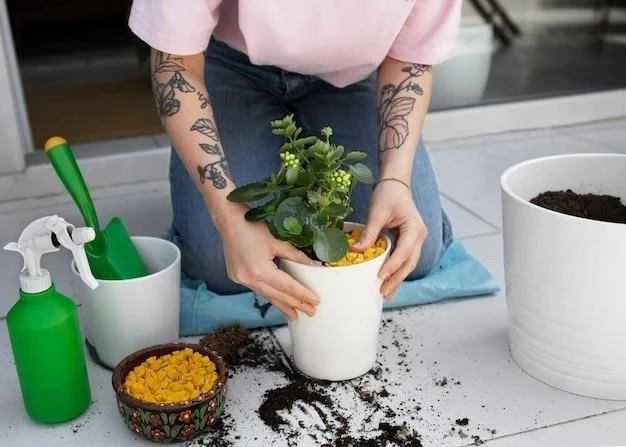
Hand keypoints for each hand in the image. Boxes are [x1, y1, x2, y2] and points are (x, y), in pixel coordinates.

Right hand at [218, 207, 320, 319]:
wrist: (229, 222)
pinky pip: (258, 290)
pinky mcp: (237, 277)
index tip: (315, 301)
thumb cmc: (252, 227)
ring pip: (267, 296)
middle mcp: (250, 280)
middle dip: (295, 305)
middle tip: (311, 312)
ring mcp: (241, 280)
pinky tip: (278, 301)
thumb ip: (296, 256)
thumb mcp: (278, 241)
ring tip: (295, 315)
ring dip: (282, 305)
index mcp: (261, 271)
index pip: (288, 287)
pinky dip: (270, 296)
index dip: (303, 295)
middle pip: (278, 296)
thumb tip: (313, 265)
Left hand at [352, 181, 426, 298]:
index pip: (404, 251)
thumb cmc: (388, 195)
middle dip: (396, 279)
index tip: (380, 277)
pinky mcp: (410, 242)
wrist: (396, 185)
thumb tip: (356, 250)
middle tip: (383, 293)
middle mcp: (419, 236)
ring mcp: (416, 240)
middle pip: (409, 262)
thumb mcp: (377, 213)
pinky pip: (404, 259)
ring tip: (385, 293)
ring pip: (408, 263)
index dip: (392, 265)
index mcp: (414, 228)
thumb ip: (369, 232)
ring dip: (397, 278)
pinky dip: (396, 270)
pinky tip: (386, 281)